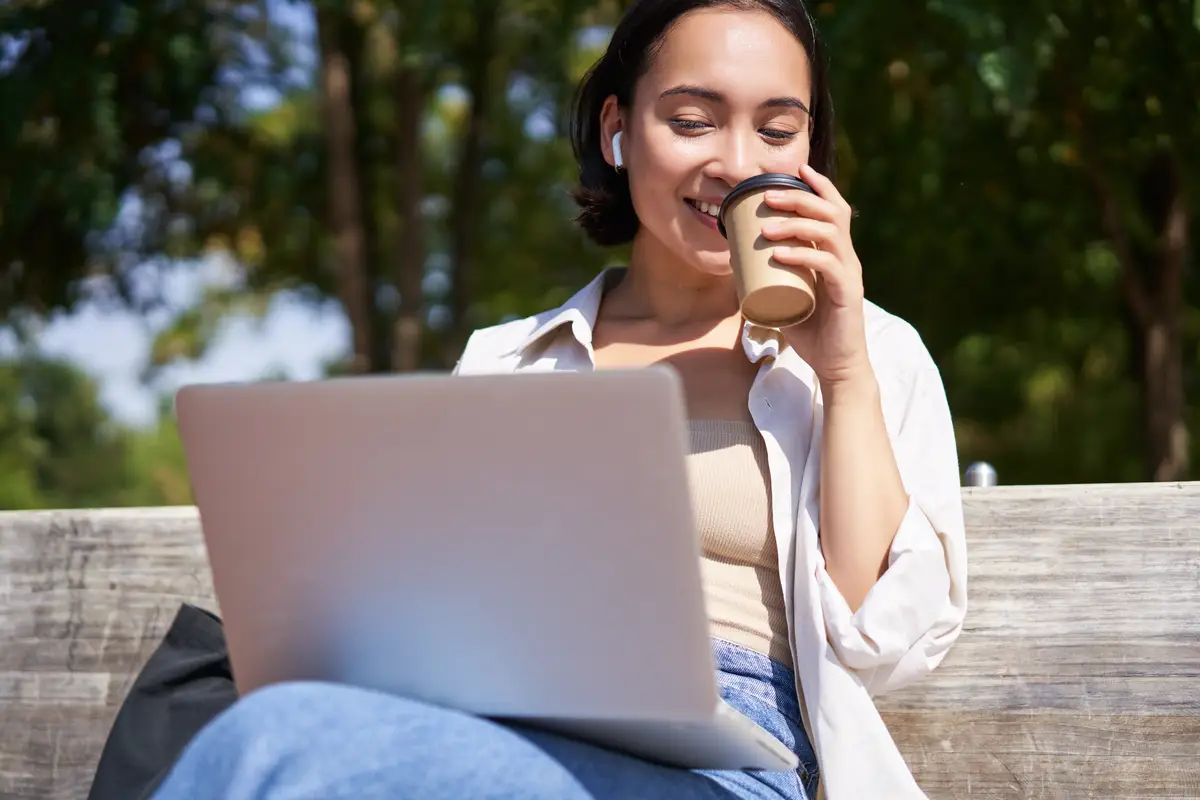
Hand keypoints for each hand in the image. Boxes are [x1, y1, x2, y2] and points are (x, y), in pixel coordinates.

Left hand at [758, 164, 872, 387]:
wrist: (835, 366)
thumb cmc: (811, 333)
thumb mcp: (785, 298)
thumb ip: (766, 279)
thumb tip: (734, 263)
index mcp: (837, 254)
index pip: (834, 209)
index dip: (819, 186)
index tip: (796, 171)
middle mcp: (847, 258)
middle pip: (831, 213)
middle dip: (799, 198)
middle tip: (768, 196)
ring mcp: (849, 274)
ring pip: (829, 233)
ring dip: (797, 224)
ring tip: (768, 226)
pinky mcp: (847, 293)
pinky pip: (827, 265)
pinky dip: (802, 255)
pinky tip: (780, 253)